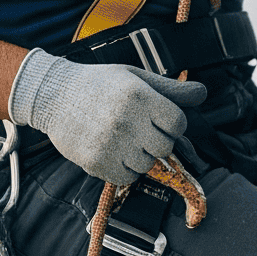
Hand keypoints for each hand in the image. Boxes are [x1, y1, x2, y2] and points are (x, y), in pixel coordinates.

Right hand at [8, 50, 205, 185]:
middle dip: (157, 140)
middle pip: (165, 147)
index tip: (158, 118)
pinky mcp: (96, 162)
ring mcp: (110, 144)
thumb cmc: (99, 84)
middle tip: (139, 129)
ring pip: (146, 165)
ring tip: (123, 138)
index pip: (179, 123)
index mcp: (139, 96)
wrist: (53, 95)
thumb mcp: (135, 77)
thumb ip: (170, 89)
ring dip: (140, 156)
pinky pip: (126, 178)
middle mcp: (126, 121)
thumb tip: (203, 94)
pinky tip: (113, 151)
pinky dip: (124, 169)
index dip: (172, 123)